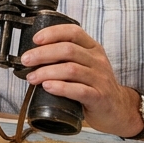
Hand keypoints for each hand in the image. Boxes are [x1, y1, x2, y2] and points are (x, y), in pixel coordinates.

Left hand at [19, 23, 143, 137]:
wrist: (117, 110)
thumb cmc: (94, 86)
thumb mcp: (84, 66)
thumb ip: (66, 58)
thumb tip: (33, 56)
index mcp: (93, 49)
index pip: (73, 32)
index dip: (53, 33)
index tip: (35, 40)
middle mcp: (98, 61)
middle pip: (68, 50)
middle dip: (42, 54)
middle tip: (26, 60)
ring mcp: (100, 79)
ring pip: (71, 69)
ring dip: (46, 72)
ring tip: (32, 78)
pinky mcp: (99, 97)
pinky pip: (79, 90)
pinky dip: (61, 87)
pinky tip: (48, 87)